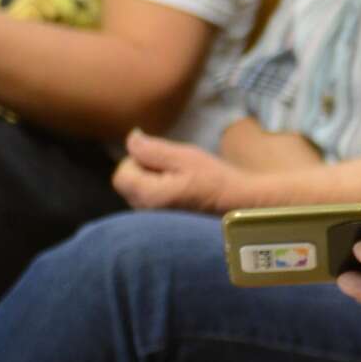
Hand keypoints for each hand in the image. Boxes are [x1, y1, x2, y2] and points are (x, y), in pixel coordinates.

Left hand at [113, 129, 251, 213]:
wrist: (239, 205)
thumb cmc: (215, 179)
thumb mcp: (185, 157)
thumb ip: (153, 148)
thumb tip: (131, 139)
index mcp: (147, 195)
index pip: (121, 172)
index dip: (139, 159)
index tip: (166, 159)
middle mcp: (144, 212)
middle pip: (128, 183)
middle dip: (145, 170)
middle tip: (176, 168)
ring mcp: (152, 220)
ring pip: (138, 191)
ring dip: (153, 180)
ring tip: (182, 179)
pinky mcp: (162, 223)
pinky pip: (149, 201)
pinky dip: (160, 191)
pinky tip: (182, 190)